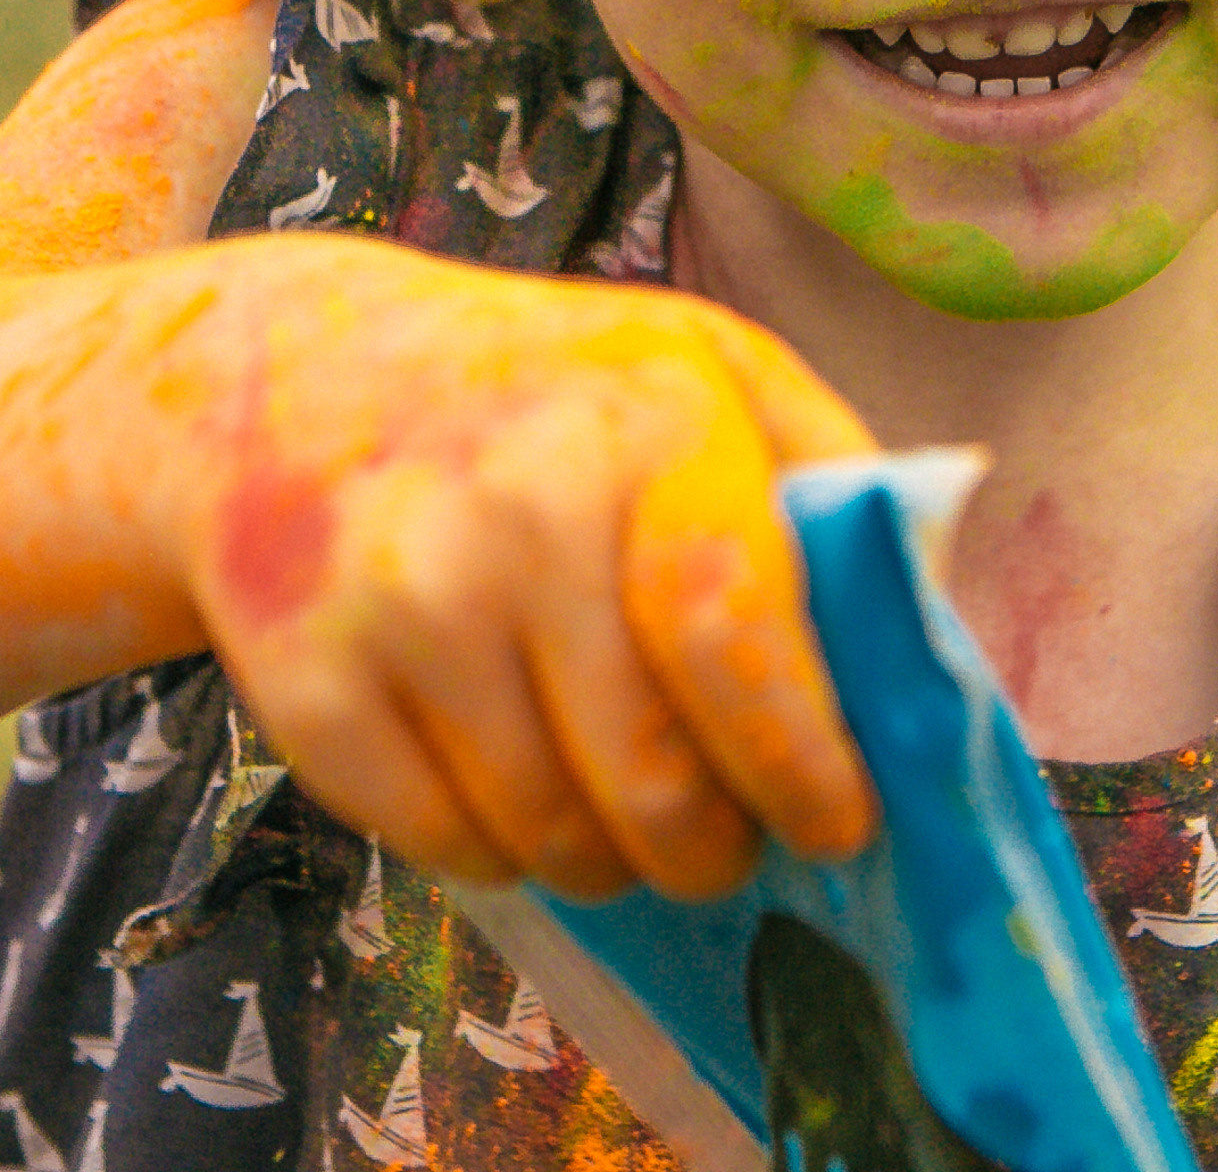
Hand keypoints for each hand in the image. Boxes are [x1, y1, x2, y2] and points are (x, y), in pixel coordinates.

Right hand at [156, 239, 876, 902]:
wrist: (291, 368)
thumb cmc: (552, 387)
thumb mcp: (710, 369)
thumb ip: (828, 488)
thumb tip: (920, 650)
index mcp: (654, 418)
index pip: (738, 636)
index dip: (799, 762)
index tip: (838, 825)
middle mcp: (524, 503)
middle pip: (652, 776)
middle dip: (712, 846)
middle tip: (726, 842)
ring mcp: (403, 592)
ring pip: (550, 832)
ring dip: (608, 856)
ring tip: (621, 802)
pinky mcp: (305, 677)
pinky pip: (444, 845)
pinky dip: (498, 850)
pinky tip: (510, 775)